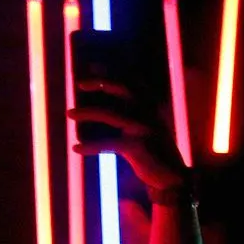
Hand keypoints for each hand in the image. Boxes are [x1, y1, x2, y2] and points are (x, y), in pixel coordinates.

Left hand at [70, 80, 186, 197]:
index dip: (113, 73)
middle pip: (123, 89)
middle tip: (79, 82)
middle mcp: (149, 114)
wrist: (173, 177)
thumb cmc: (154, 153)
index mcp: (152, 107)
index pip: (132, 82)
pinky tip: (76, 148)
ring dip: (87, 112)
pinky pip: (108, 144)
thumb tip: (108, 107)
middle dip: (100, 82)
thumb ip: (133, 115)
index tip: (92, 66)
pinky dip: (90, 146)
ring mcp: (144, 129)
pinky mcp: (137, 148)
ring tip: (69, 113)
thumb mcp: (147, 129)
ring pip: (110, 115)